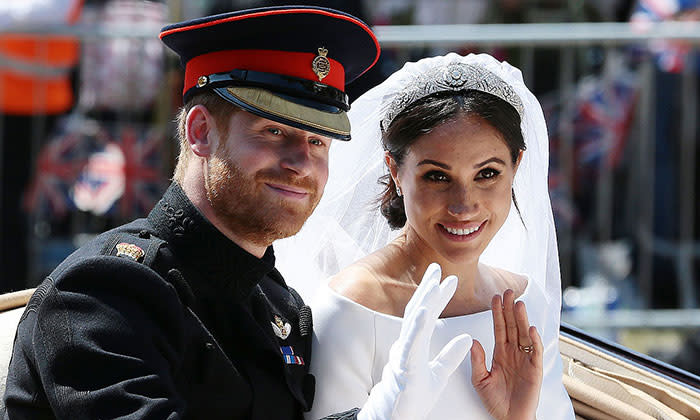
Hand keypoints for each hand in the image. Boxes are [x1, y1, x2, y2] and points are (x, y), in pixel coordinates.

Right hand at [358, 263, 472, 419]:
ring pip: (413, 323)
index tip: (448, 280)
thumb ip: (451, 355)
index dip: (436, 297)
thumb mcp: (439, 374)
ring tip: (434, 283)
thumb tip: (468, 338)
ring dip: (424, 301)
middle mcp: (407, 345)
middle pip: (418, 311)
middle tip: (436, 267)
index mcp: (415, 345)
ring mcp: (404, 354)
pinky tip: (425, 311)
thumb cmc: (413, 397)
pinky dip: (418, 326)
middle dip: (427, 288)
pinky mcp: (405, 366)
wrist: (397, 417)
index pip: (427, 315)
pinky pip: (411, 343)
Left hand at [471, 289, 542, 419]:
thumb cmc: (495, 401)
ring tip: (518, 304)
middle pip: (512, 326)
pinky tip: (531, 329)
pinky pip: (535, 352)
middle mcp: (513, 352)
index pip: (499, 328)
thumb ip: (477, 361)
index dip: (497, 313)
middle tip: (508, 291)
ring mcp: (525, 359)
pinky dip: (534, 340)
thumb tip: (473, 341)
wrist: (508, 418)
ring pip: (524, 334)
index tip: (494, 297)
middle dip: (510, 309)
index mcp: (500, 353)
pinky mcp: (535, 370)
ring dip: (522, 319)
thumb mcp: (480, 380)